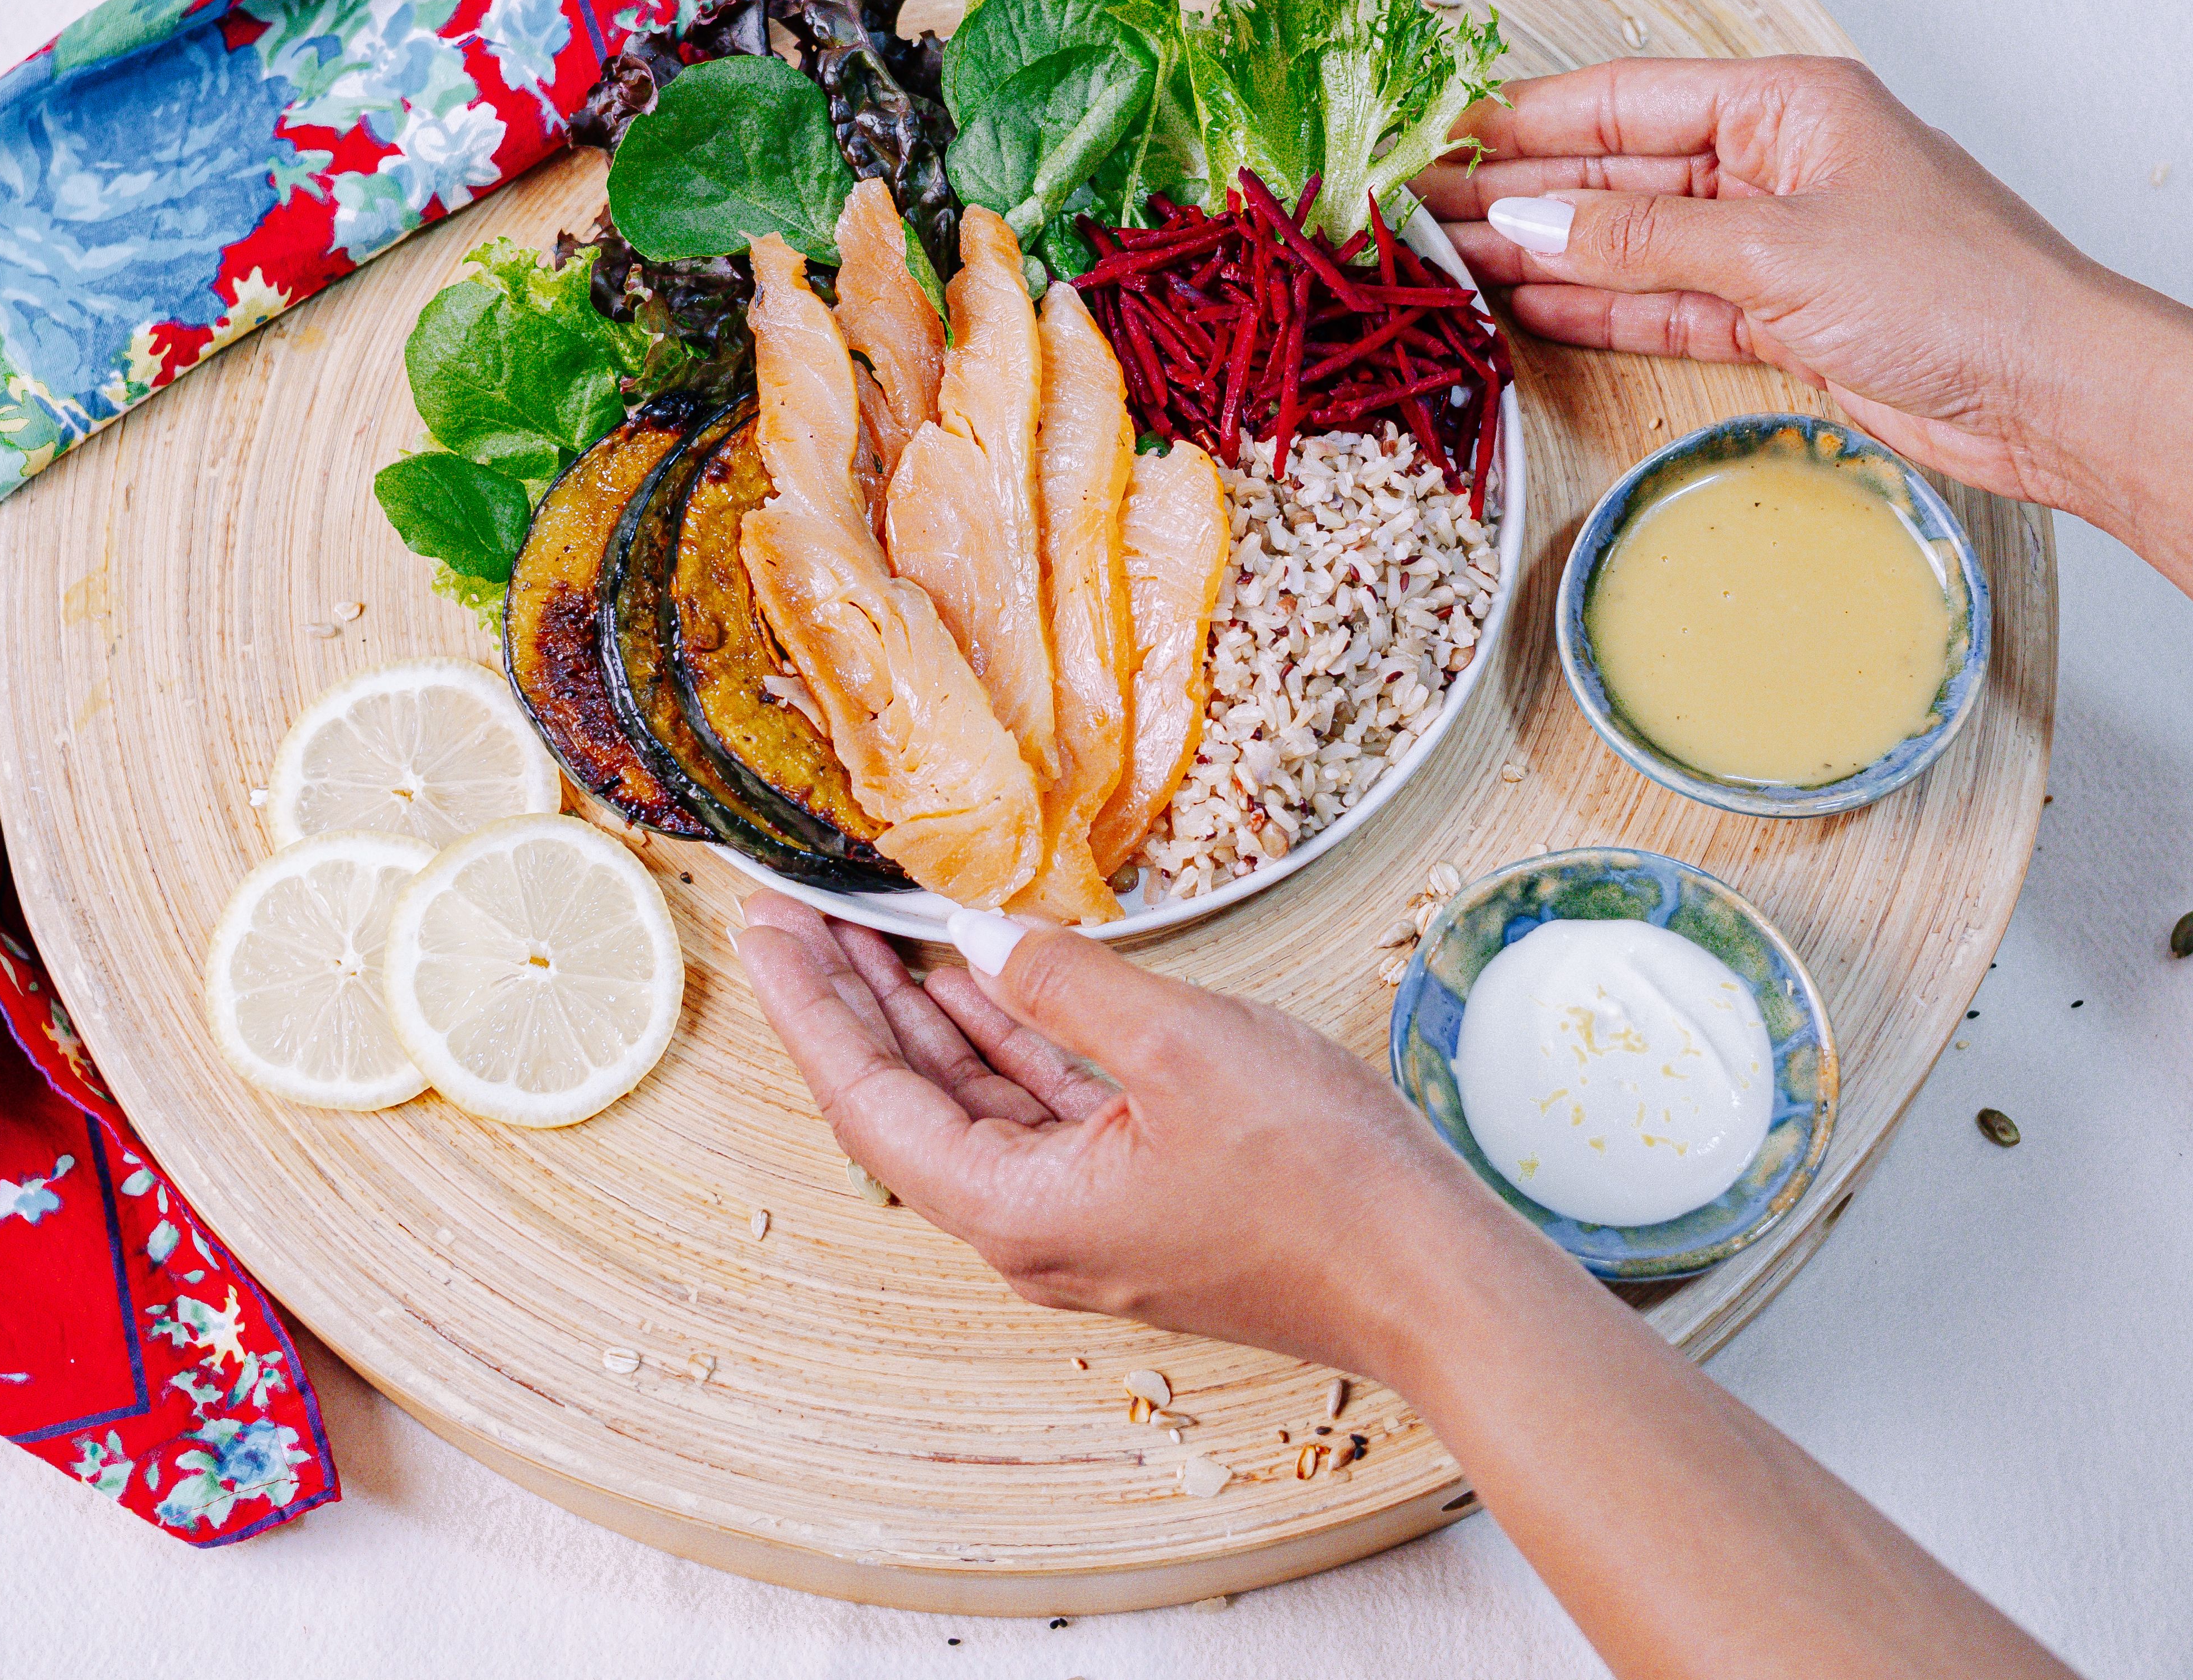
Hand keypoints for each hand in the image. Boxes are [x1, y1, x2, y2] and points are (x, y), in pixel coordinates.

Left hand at [731, 892, 1497, 1376]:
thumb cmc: (1319, 1180)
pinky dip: (1000, 1047)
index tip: (766, 928)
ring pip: (969, 1108)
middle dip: (848, 1004)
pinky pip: (1036, 1116)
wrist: (1426, 1276)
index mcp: (1016, 1209)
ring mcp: (1080, 1219)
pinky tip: (977, 985)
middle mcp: (1029, 1230)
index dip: (810, 1008)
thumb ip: (1070, 987)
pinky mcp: (1132, 1201)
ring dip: (920, 1020)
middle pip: (902, 1106)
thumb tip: (988, 941)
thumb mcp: (1185, 1047)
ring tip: (868, 933)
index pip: (868, 1102)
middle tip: (798, 916)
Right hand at [1414, 56, 2192, 516]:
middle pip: (1619, 167)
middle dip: (1520, 191)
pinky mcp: (1781, 315)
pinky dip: (1601, 304)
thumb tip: (1530, 220)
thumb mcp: (1776, 253)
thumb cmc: (1953, 292)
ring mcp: (1776, 241)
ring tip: (1447, 262)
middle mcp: (1775, 162)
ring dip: (1546, 252)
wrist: (2052, 391)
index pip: (1623, 99)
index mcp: (1786, 104)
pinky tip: (1528, 304)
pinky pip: (1667, 298)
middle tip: (1419, 213)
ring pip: (1634, 238)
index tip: (1440, 142)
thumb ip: (1644, 236)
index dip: (1524, 123)